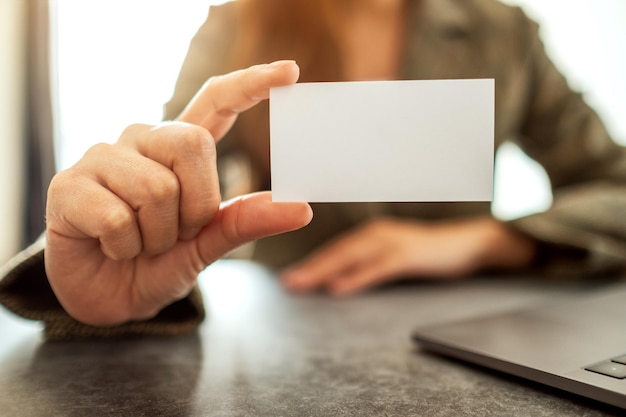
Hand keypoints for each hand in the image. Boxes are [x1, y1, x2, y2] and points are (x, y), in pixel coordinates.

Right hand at [45, 61, 311, 325]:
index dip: (250, 84)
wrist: (110, 300)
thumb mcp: (208, 245)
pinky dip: (124, 247)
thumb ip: (247, 221)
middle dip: (195, 206)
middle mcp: (141, 140)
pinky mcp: (68, 185)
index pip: (215, 103)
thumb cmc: (158, 263)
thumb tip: (302, 209)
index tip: (291, 72)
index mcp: (178, 150)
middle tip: (173, 233)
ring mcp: (102, 158)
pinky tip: (111, 247)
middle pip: (191, 144)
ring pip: (156, 188)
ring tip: (138, 243)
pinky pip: (117, 217)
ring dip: (157, 236)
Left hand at [281, 217, 535, 295]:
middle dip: (311, 267)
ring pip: (352, 256)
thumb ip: (370, 264)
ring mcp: (394, 242)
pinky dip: (357, 277)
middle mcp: (378, 233)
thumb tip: (341, 280)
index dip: (312, 262)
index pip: (336, 249)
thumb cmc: (429, 253)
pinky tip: (339, 289)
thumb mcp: (395, 257)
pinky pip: (378, 267)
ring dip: (324, 270)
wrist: (468, 244)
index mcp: (372, 234)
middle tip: (288, 283)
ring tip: (303, 284)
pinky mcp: (410, 254)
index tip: (290, 277)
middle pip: (337, 251)